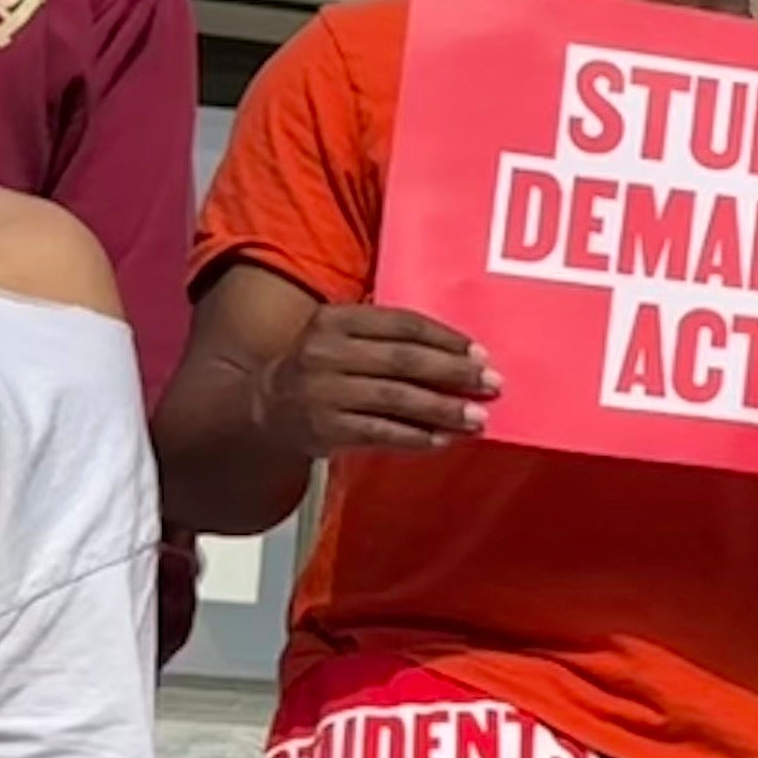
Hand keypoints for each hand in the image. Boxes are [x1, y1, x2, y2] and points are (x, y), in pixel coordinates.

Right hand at [277, 303, 495, 458]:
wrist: (266, 406)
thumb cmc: (323, 366)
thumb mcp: (342, 336)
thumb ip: (387, 335)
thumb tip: (461, 352)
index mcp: (336, 319)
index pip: (402, 323)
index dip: (446, 339)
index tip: (481, 353)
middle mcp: (326, 352)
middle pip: (404, 360)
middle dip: (453, 373)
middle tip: (492, 384)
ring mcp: (323, 391)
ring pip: (396, 399)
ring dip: (443, 409)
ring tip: (478, 417)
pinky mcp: (325, 427)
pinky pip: (381, 432)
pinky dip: (417, 437)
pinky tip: (444, 439)